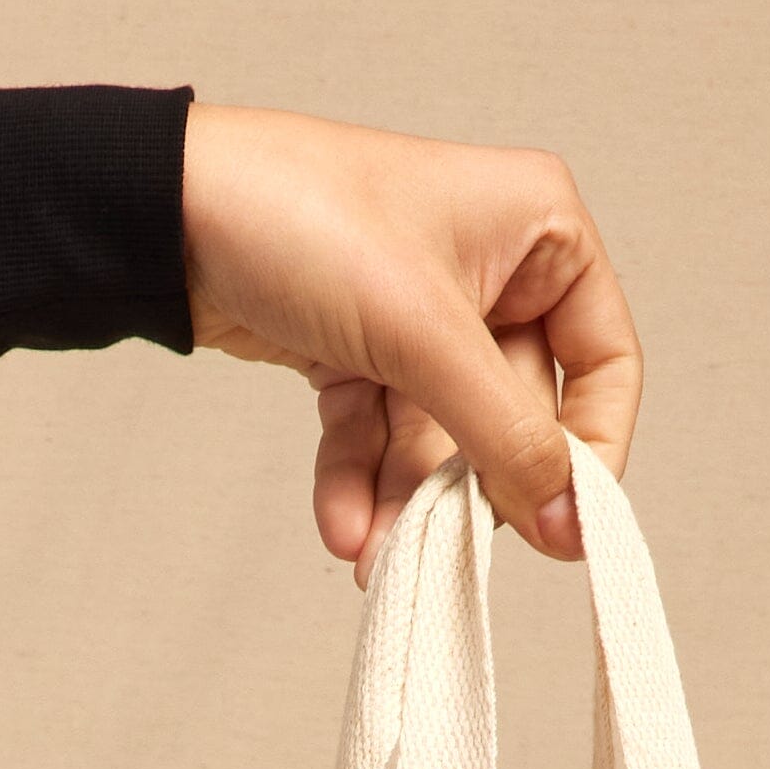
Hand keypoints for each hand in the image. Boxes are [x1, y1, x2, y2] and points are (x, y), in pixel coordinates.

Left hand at [180, 104, 642, 582]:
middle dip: (466, 487)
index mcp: (540, 230)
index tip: (562, 525)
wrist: (165, 214)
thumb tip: (569, 523)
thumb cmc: (302, 219)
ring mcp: (427, 314)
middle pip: (516, 416)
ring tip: (370, 555)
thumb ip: (505, 435)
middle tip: (438, 547)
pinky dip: (361, 482)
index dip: (589, 451)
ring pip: (442, 438)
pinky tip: (341, 528)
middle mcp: (494, 269)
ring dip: (406, 501)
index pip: (604, 363)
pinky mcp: (366, 348)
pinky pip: (382, 434)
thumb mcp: (423, 335)